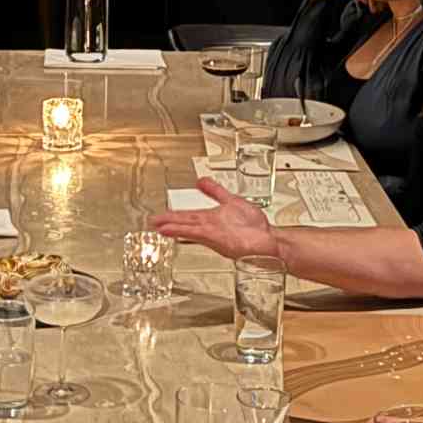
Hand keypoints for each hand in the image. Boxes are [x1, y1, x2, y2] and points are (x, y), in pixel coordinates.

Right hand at [147, 178, 279, 261]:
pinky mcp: (218, 239)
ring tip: (158, 226)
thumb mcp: (232, 202)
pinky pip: (198, 233)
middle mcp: (211, 227)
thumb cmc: (255, 227)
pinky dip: (185, 231)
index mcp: (213, 218)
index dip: (174, 215)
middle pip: (186, 222)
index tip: (160, 216)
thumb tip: (201, 181)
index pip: (189, 216)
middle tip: (152, 221)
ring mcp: (214, 234)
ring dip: (173, 227)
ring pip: (189, 228)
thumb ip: (216, 192)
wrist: (270, 241)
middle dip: (169, 221)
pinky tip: (174, 230)